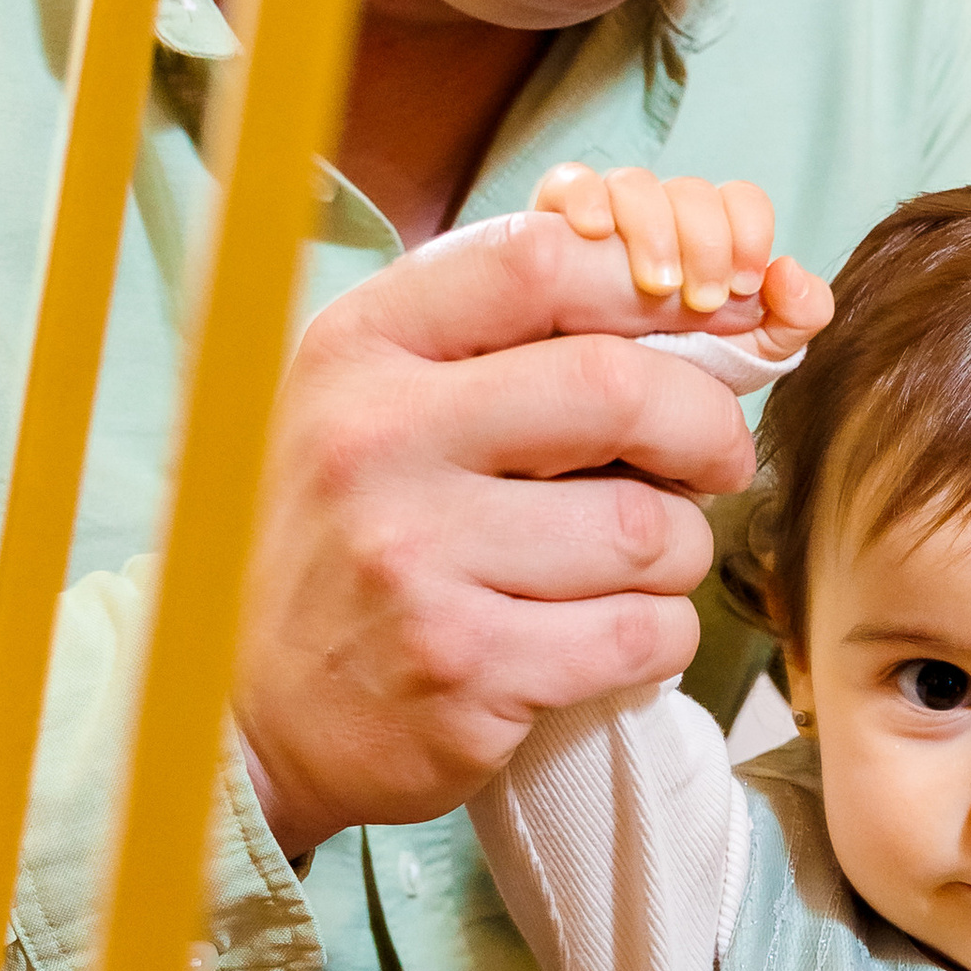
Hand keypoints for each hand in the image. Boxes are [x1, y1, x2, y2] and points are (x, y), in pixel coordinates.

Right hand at [235, 210, 776, 861]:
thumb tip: (702, 306)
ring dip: (679, 551)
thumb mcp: (379, 402)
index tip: (712, 325)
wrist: (254, 709)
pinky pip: (642, 634)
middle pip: (619, 390)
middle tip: (716, 459)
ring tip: (632, 565)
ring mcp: (417, 561)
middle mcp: (377, 441)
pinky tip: (610, 634)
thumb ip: (504, 342)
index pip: (540, 262)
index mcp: (361, 348)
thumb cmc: (354, 538)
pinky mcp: (466, 669)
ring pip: (649, 529)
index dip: (657, 288)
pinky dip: (661, 635)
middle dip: (706, 427)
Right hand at [531, 164, 832, 362]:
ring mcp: (607, 218)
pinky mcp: (552, 221)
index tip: (743, 284)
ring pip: (635, 184)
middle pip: (692, 190)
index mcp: (708, 241)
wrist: (590, 415)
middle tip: (703, 299)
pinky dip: (585, 196)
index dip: (749, 230)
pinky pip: (567, 182)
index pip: (741, 201)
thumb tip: (795, 275)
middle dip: (706, 241)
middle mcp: (661, 220)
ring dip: (655, 230)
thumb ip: (791, 320)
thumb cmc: (670, 377)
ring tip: (657, 285)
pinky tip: (593, 231)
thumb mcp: (742, 356)